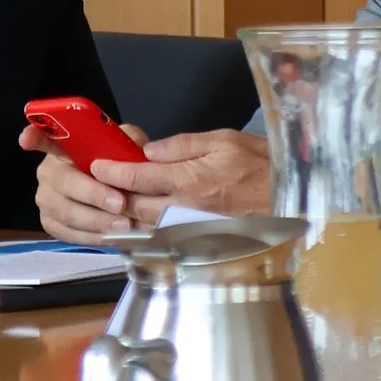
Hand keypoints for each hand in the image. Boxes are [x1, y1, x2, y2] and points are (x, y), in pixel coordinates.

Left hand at [19, 123, 270, 239]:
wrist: (287, 199)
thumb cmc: (259, 165)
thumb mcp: (223, 140)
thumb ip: (183, 145)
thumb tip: (149, 151)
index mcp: (188, 180)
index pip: (137, 177)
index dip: (112, 170)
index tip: (96, 164)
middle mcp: (183, 209)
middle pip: (132, 207)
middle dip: (110, 197)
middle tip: (93, 185)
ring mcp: (189, 229)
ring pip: (143, 227)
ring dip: (121, 219)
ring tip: (104, 208)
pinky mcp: (195, 240)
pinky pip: (161, 239)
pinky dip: (142, 233)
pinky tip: (132, 226)